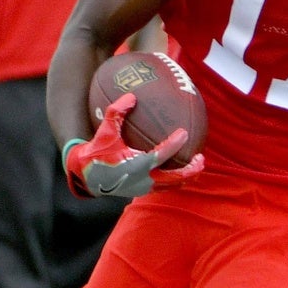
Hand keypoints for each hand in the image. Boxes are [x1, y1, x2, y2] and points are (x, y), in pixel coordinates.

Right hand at [65, 93, 203, 198]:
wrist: (86, 176)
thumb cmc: (97, 152)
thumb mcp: (104, 131)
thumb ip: (117, 112)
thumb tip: (132, 96)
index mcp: (135, 165)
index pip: (161, 155)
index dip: (174, 144)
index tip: (184, 133)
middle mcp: (143, 179)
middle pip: (174, 178)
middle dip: (190, 169)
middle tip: (201, 158)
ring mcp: (143, 187)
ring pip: (171, 185)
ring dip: (185, 176)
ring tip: (196, 165)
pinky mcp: (142, 191)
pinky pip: (164, 186)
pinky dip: (174, 179)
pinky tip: (178, 168)